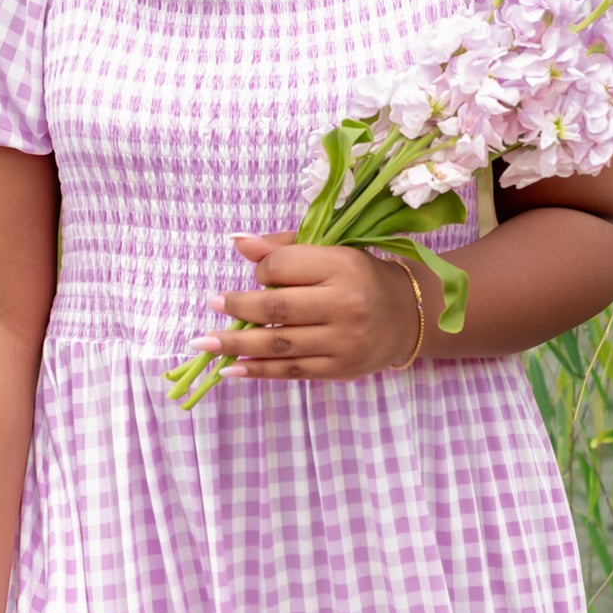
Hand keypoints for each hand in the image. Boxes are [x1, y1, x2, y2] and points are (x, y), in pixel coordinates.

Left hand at [194, 231, 424, 381]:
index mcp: (342, 266)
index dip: (261, 271)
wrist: (408, 315)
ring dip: (235, 344)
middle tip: (212, 306)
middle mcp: (345, 304)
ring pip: (279, 344)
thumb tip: (237, 242)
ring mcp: (344, 341)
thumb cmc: (360, 277)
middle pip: (277, 307)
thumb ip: (284, 248)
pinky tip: (230, 368)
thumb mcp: (331, 252)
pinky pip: (291, 371)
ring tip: (204, 344)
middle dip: (238, 307)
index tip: (258, 276)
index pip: (283, 267)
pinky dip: (257, 370)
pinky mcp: (341, 369)